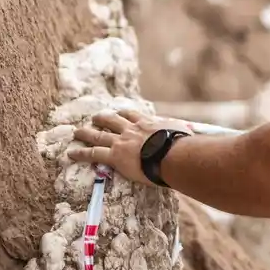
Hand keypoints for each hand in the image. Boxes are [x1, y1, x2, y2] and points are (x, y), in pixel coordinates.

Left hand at [66, 109, 194, 185]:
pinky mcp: (115, 155)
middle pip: (112, 120)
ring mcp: (122, 141)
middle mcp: (132, 129)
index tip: (118, 113)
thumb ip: (185, 135)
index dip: (123, 114)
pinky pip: (92, 153)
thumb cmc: (183, 147)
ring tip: (77, 132)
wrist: (174, 155)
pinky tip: (70, 153)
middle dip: (102, 118)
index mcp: (149, 123)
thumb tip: (198, 141)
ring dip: (86, 132)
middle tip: (95, 118)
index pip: (133, 115)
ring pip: (99, 134)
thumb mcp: (184, 134)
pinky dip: (80, 152)